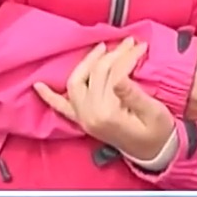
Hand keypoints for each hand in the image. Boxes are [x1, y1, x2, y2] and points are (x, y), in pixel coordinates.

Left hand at [34, 39, 176, 160]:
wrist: (153, 153)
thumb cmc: (158, 132)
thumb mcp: (153, 112)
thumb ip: (134, 94)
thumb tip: (121, 75)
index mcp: (107, 113)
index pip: (113, 74)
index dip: (128, 57)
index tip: (141, 46)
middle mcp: (89, 115)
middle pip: (94, 74)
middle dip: (111, 55)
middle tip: (127, 43)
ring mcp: (83, 118)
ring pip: (76, 82)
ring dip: (86, 63)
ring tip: (101, 49)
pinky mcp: (82, 120)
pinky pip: (60, 107)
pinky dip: (49, 96)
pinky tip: (39, 85)